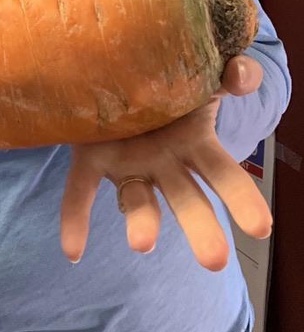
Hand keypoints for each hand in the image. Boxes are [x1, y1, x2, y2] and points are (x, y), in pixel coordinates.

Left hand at [60, 55, 271, 270]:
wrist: (122, 71)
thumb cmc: (172, 81)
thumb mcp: (206, 74)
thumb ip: (230, 73)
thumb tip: (240, 75)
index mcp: (194, 144)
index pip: (223, 175)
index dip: (242, 200)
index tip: (260, 229)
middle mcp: (164, 163)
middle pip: (186, 200)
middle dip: (200, 229)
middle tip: (213, 261)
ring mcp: (128, 165)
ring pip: (138, 200)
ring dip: (142, 223)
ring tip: (143, 244)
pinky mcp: (90, 159)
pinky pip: (81, 193)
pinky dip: (75, 221)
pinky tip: (72, 253)